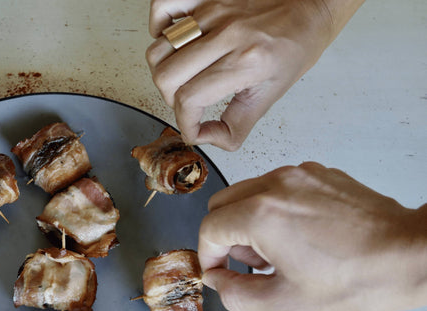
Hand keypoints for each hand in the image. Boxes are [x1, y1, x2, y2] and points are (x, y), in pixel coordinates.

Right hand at [146, 0, 362, 149]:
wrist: (311, 7)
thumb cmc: (295, 47)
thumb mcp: (271, 95)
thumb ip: (236, 125)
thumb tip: (204, 139)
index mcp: (246, 62)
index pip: (189, 99)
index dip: (184, 124)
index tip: (192, 130)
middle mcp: (227, 34)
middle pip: (166, 76)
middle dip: (171, 99)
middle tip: (189, 102)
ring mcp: (213, 11)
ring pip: (158, 48)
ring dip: (163, 71)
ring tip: (182, 76)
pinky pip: (162, 7)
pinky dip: (157, 27)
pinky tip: (171, 40)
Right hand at [198, 162, 426, 310]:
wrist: (412, 256)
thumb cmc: (357, 280)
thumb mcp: (286, 302)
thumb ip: (236, 293)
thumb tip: (217, 280)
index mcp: (261, 215)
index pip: (209, 228)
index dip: (208, 257)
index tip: (220, 273)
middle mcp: (276, 185)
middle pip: (222, 203)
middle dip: (226, 236)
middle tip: (250, 265)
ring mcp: (300, 174)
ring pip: (249, 192)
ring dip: (249, 221)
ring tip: (279, 253)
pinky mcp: (320, 173)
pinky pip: (278, 186)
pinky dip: (275, 208)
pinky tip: (301, 236)